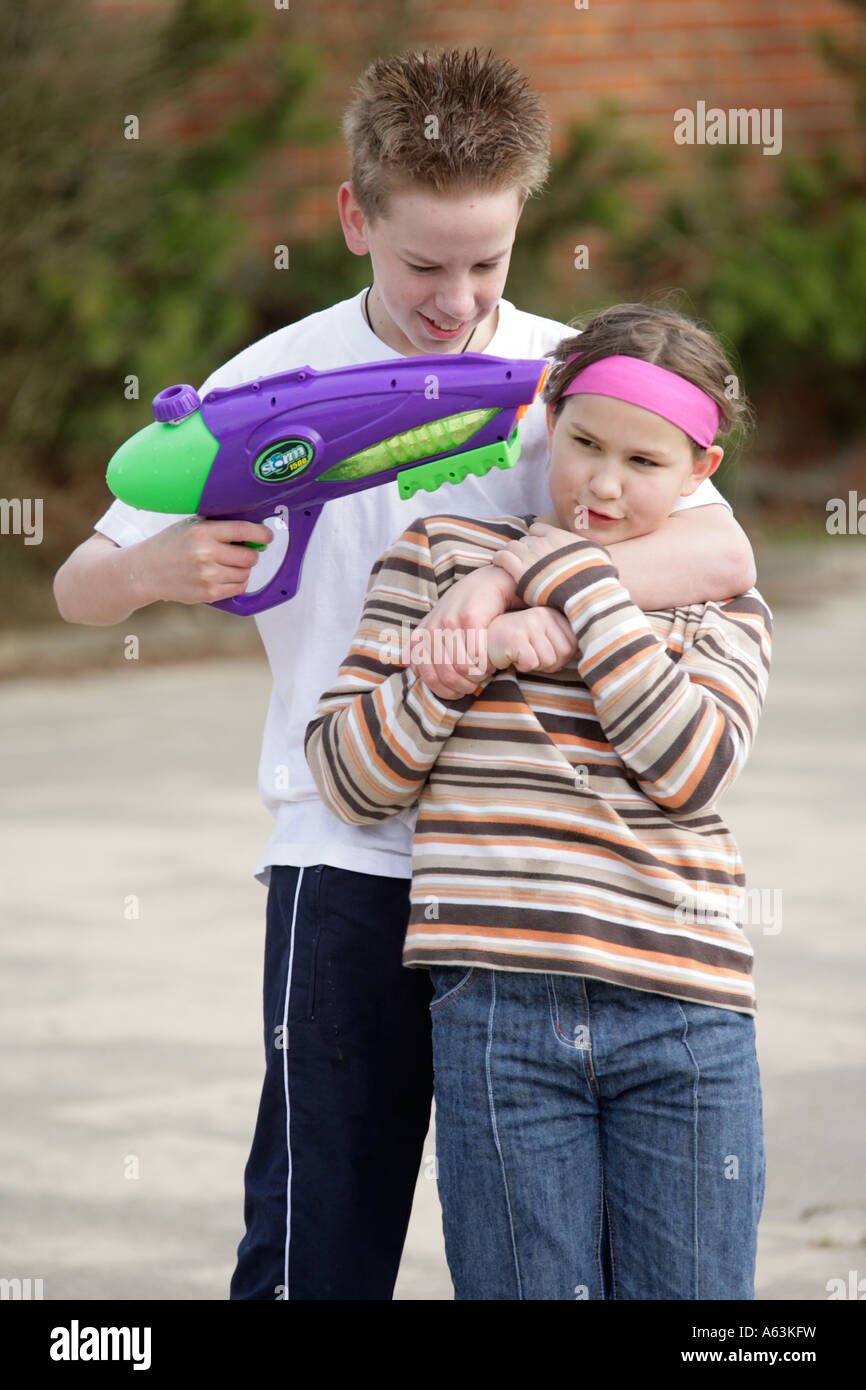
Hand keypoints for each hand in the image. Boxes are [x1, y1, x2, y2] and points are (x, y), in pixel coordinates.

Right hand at [138, 518, 272, 605]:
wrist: (146, 570)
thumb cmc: (172, 544)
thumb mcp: (192, 526)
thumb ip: (221, 527)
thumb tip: (257, 536)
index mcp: (203, 531)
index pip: (244, 530)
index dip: (262, 533)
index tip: (267, 536)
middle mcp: (206, 553)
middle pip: (250, 556)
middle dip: (249, 553)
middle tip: (239, 552)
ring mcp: (208, 575)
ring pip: (246, 573)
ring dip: (241, 568)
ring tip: (225, 564)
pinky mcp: (208, 593)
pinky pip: (239, 587)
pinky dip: (236, 582)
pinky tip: (222, 575)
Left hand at [410, 562, 522, 698]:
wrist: (485, 583)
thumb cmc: (462, 610)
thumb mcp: (436, 625)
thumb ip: (422, 645)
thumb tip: (407, 665)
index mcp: (421, 636)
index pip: (428, 677)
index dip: (447, 691)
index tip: (460, 691)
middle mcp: (432, 629)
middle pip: (446, 675)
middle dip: (464, 686)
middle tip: (477, 683)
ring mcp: (449, 622)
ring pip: (461, 667)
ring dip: (477, 676)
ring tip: (486, 671)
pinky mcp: (469, 617)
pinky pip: (475, 655)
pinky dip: (485, 664)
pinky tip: (491, 660)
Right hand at [486, 606, 577, 673]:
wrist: (483, 640)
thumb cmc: (516, 643)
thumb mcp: (544, 638)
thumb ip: (566, 642)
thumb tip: (590, 654)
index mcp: (553, 613)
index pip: (573, 647)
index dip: (558, 657)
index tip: (539, 649)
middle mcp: (543, 614)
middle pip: (564, 655)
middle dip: (547, 663)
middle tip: (528, 653)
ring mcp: (529, 623)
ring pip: (548, 661)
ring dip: (533, 665)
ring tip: (519, 652)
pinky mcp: (516, 636)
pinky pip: (531, 664)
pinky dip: (520, 666)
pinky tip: (510, 655)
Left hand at [491, 520, 600, 585]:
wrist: (587, 592)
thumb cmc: (596, 577)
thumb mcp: (597, 553)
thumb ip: (585, 548)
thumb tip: (587, 550)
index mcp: (558, 537)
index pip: (538, 529)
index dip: (535, 538)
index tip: (536, 548)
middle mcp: (542, 543)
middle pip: (525, 540)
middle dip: (524, 549)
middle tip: (525, 561)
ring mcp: (530, 556)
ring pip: (512, 546)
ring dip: (511, 554)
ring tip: (510, 562)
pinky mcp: (520, 571)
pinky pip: (502, 557)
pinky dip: (499, 559)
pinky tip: (498, 563)